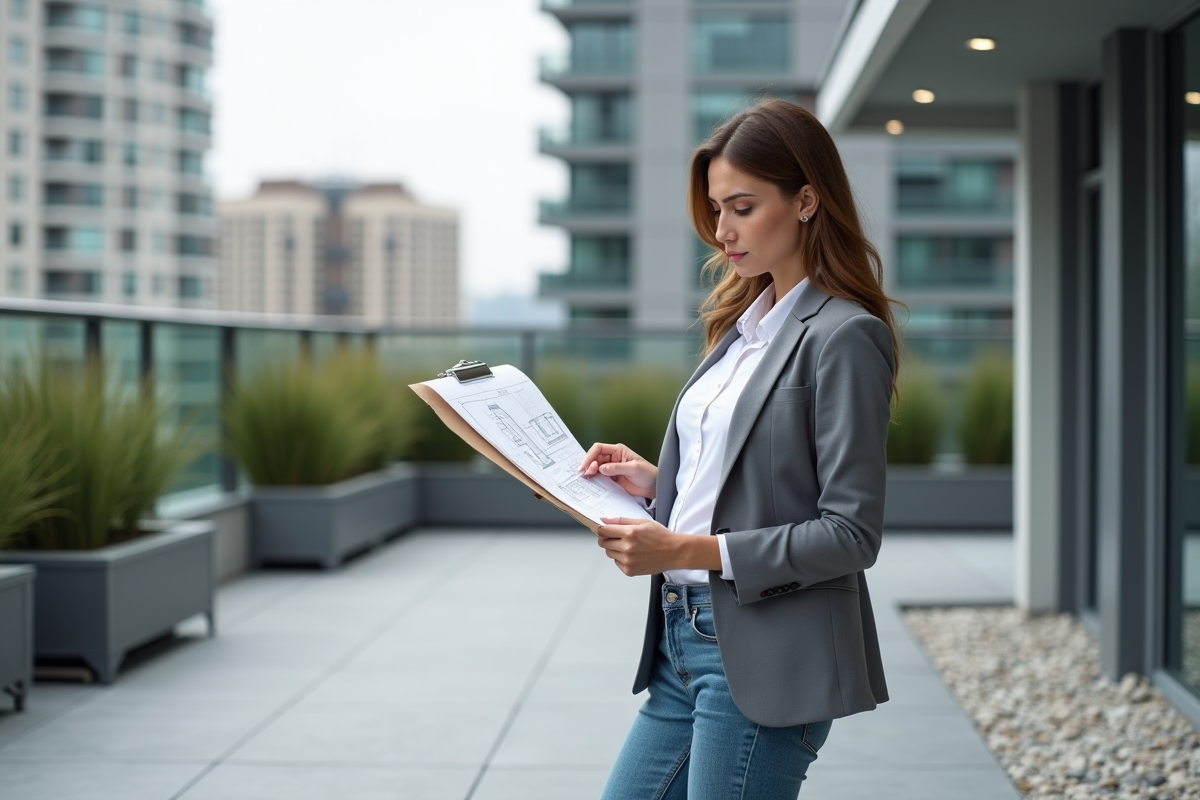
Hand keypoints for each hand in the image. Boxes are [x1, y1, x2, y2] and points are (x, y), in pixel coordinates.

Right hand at [579, 442, 656, 499]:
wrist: (653, 487)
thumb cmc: (648, 473)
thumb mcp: (633, 468)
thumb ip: (617, 467)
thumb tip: (602, 468)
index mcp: (618, 451)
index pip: (599, 448)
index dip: (590, 455)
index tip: (585, 465)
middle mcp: (612, 458)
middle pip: (594, 458)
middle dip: (588, 465)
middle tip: (586, 473)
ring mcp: (611, 469)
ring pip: (595, 468)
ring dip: (589, 473)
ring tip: (586, 478)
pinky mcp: (611, 479)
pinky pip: (599, 478)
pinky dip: (594, 480)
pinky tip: (591, 483)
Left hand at [596, 516, 720, 575]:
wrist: (674, 552)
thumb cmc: (660, 536)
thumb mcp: (642, 522)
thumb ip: (621, 520)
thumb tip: (604, 520)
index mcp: (629, 533)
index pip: (604, 531)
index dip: (602, 529)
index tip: (605, 530)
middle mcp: (627, 548)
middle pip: (603, 543)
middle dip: (608, 539)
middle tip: (619, 538)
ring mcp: (628, 561)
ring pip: (609, 553)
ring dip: (615, 549)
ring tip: (630, 546)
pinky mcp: (629, 571)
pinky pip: (616, 563)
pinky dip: (621, 559)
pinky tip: (634, 555)